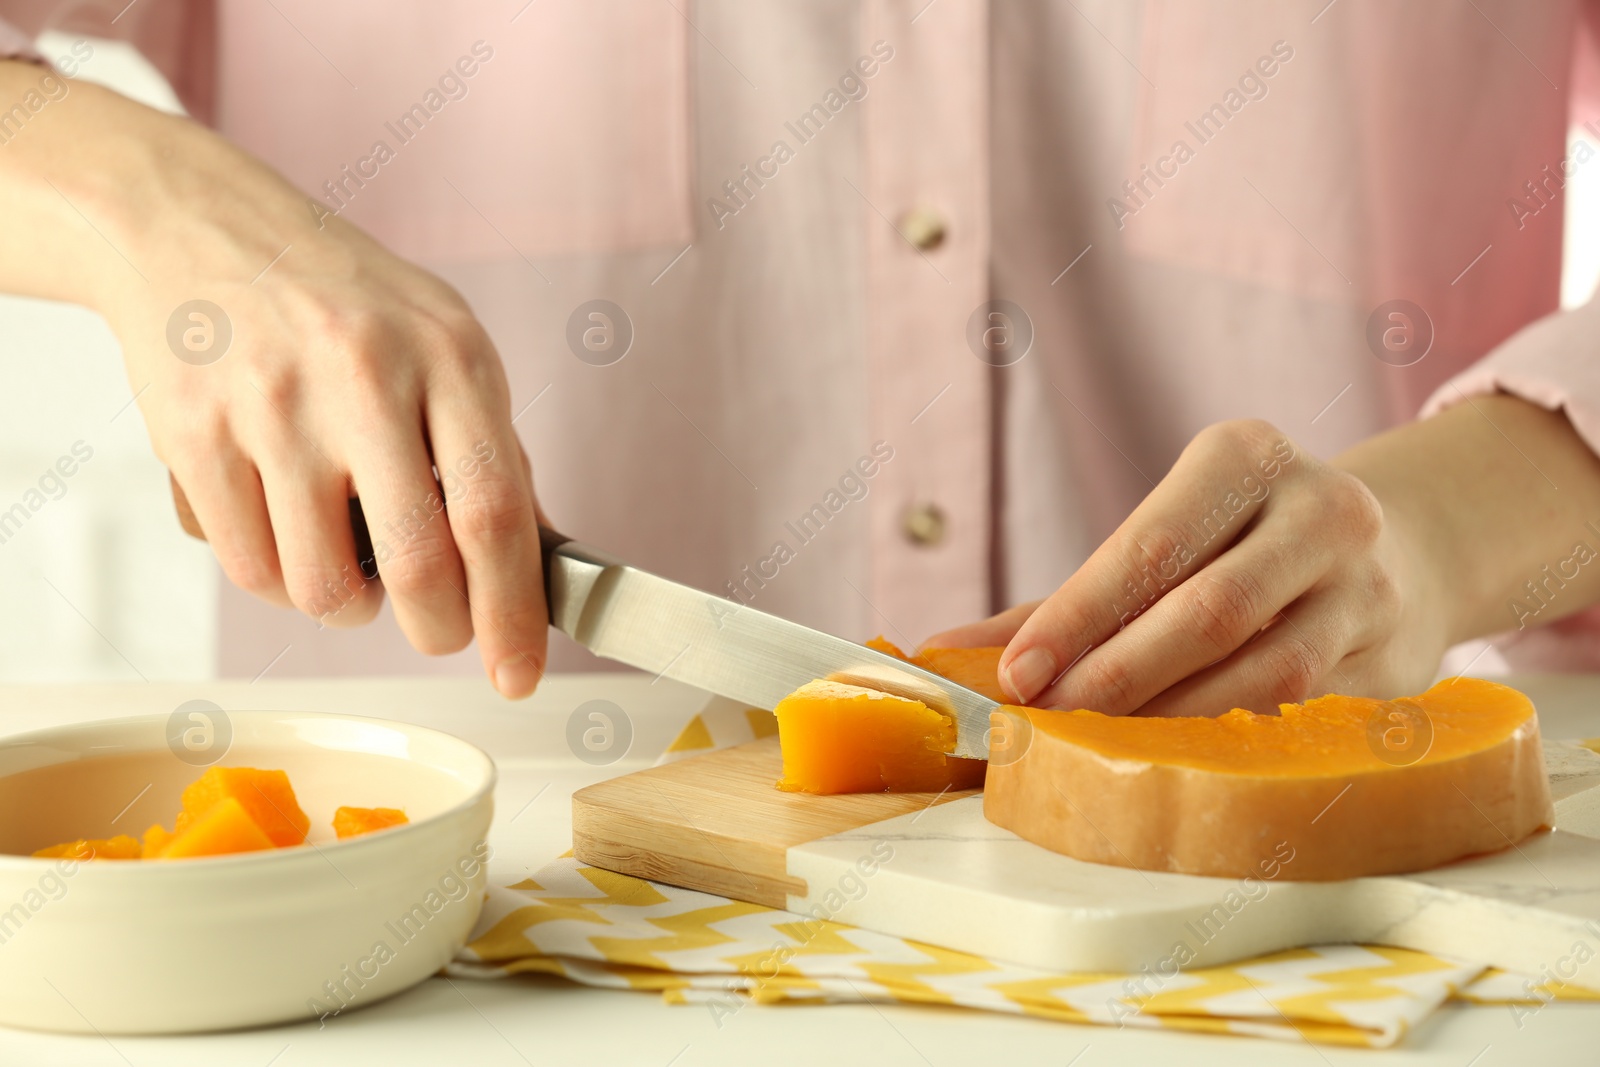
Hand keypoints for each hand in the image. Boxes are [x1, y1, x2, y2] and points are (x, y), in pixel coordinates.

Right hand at [0, 72, 546, 696]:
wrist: (196, 224)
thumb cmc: (339, 297)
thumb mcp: (443, 343)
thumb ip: (493, 449)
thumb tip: (539, 564)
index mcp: (448, 354)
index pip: (495, 512)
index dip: (514, 612)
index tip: (519, 672)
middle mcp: (364, 375)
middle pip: (418, 565)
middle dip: (438, 628)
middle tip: (437, 627)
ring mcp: (273, 406)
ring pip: (322, 588)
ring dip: (348, 604)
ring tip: (347, 552)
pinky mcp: (194, 434)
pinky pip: (249, 569)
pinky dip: (278, 577)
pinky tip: (286, 523)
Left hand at [927, 420, 1449, 715]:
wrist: (1402, 551)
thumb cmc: (1238, 549)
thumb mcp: (1167, 539)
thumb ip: (1064, 599)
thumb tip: (947, 649)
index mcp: (1245, 458)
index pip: (1149, 547)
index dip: (1077, 616)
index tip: (1014, 674)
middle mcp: (1321, 509)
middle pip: (1207, 610)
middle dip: (1115, 678)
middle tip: (1044, 726)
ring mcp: (1368, 588)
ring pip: (1266, 675)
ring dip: (1173, 724)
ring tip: (1100, 753)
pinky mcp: (1395, 663)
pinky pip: (1305, 717)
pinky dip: (1233, 746)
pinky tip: (1177, 766)